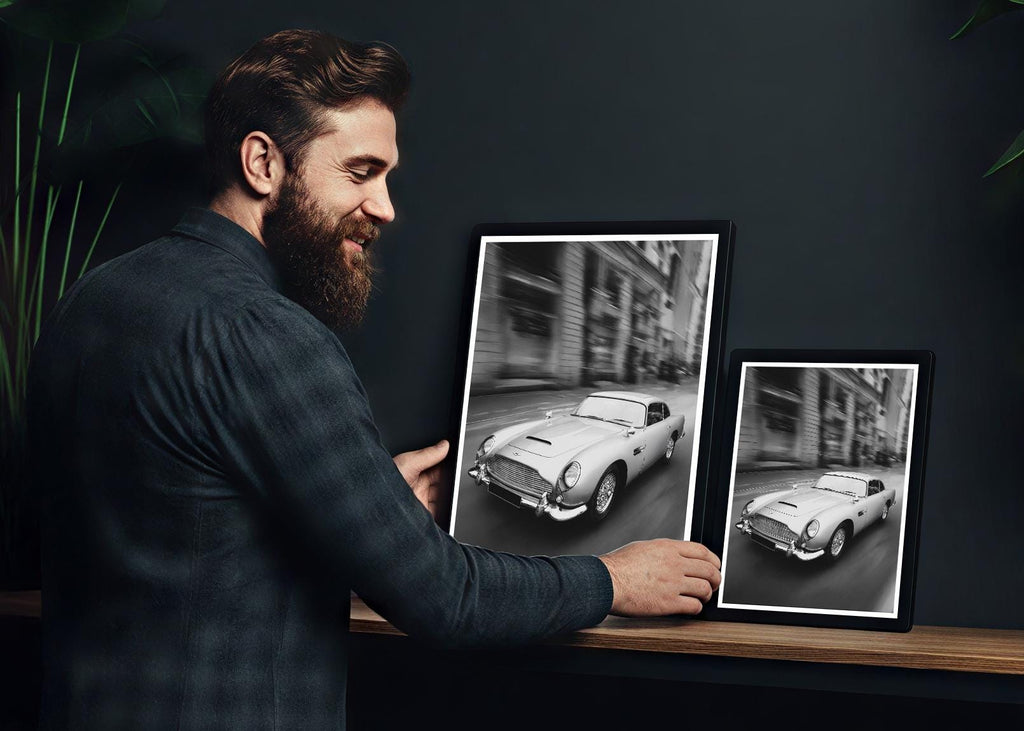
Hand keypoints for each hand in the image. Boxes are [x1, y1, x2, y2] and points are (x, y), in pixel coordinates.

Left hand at [393, 440, 448, 520]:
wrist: (379, 506)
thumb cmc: (385, 483)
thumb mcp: (407, 463)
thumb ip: (427, 454)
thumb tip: (443, 445)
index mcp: (412, 471)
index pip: (433, 465)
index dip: (443, 462)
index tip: (452, 458)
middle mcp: (417, 486)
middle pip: (440, 481)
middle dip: (447, 478)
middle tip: (451, 475)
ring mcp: (420, 500)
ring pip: (441, 496)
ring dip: (446, 494)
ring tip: (448, 490)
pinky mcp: (423, 515)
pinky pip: (439, 512)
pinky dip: (445, 508)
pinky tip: (445, 503)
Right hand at [598, 539, 721, 616]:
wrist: (606, 582)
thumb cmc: (618, 566)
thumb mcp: (643, 547)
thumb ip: (663, 551)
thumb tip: (674, 556)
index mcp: (668, 548)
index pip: (703, 551)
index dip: (714, 561)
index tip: (714, 566)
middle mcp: (674, 564)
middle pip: (709, 570)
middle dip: (715, 579)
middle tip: (713, 584)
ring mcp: (672, 583)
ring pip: (705, 589)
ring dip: (707, 595)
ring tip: (701, 598)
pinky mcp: (668, 603)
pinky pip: (693, 606)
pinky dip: (696, 608)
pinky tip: (690, 607)